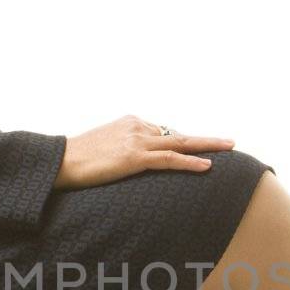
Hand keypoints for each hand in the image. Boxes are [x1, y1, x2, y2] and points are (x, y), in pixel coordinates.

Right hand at [54, 115, 235, 189]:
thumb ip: (124, 149)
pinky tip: (207, 167)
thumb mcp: (104, 148)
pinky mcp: (133, 157)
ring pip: (180, 143)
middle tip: (230, 142)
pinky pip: (168, 159)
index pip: (164, 133)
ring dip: (207, 146)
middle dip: (207, 139)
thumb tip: (133, 162)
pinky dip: (189, 162)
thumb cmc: (78, 159)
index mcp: (130, 122)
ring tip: (230, 149)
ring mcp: (136, 140)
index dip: (182, 146)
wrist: (59, 162)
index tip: (199, 153)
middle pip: (179, 133)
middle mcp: (137, 126)